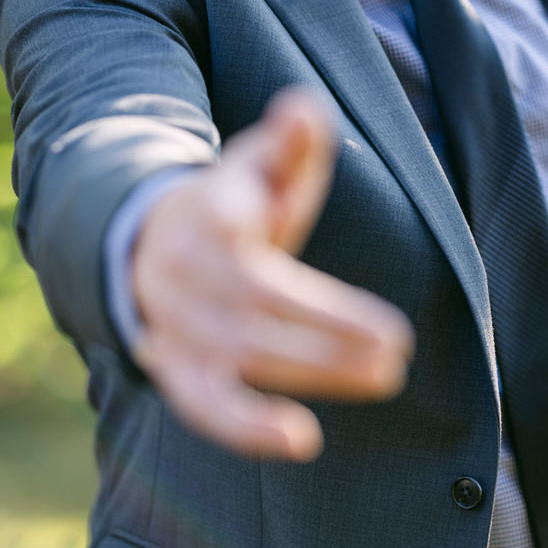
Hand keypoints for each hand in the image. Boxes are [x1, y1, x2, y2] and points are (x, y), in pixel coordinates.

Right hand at [131, 90, 414, 460]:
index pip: (260, 257)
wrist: (149, 243)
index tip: (380, 318)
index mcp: (209, 217)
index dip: (318, 300)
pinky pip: (204, 406)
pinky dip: (247, 428)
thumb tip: (304, 106)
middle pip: (258, 311)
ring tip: (382, 376)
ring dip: (312, 373)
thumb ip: (288, 143)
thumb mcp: (257, 165)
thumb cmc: (231, 204)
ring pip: (240, 358)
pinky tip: (303, 441)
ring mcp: (177, 326)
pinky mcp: (177, 369)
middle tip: (397, 350)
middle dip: (329, 336)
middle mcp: (187, 274)